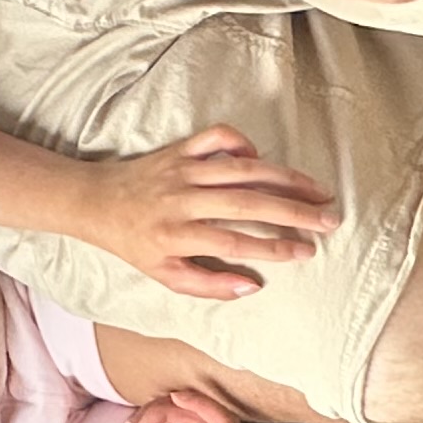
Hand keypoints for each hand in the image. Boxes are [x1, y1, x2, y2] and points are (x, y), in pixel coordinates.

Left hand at [78, 125, 337, 298]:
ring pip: (241, 170)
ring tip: (317, 189)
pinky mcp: (179, 149)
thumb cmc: (134, 244)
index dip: (274, 247)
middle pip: (246, 203)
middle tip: (329, 220)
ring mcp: (181, 170)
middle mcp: (181, 200)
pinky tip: (262, 159)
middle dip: (293, 212)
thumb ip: (207, 285)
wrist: (93, 202)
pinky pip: (217, 136)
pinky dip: (243, 141)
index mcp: (176, 235)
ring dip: (284, 178)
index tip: (306, 252)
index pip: (235, 242)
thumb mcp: (164, 275)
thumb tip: (252, 285)